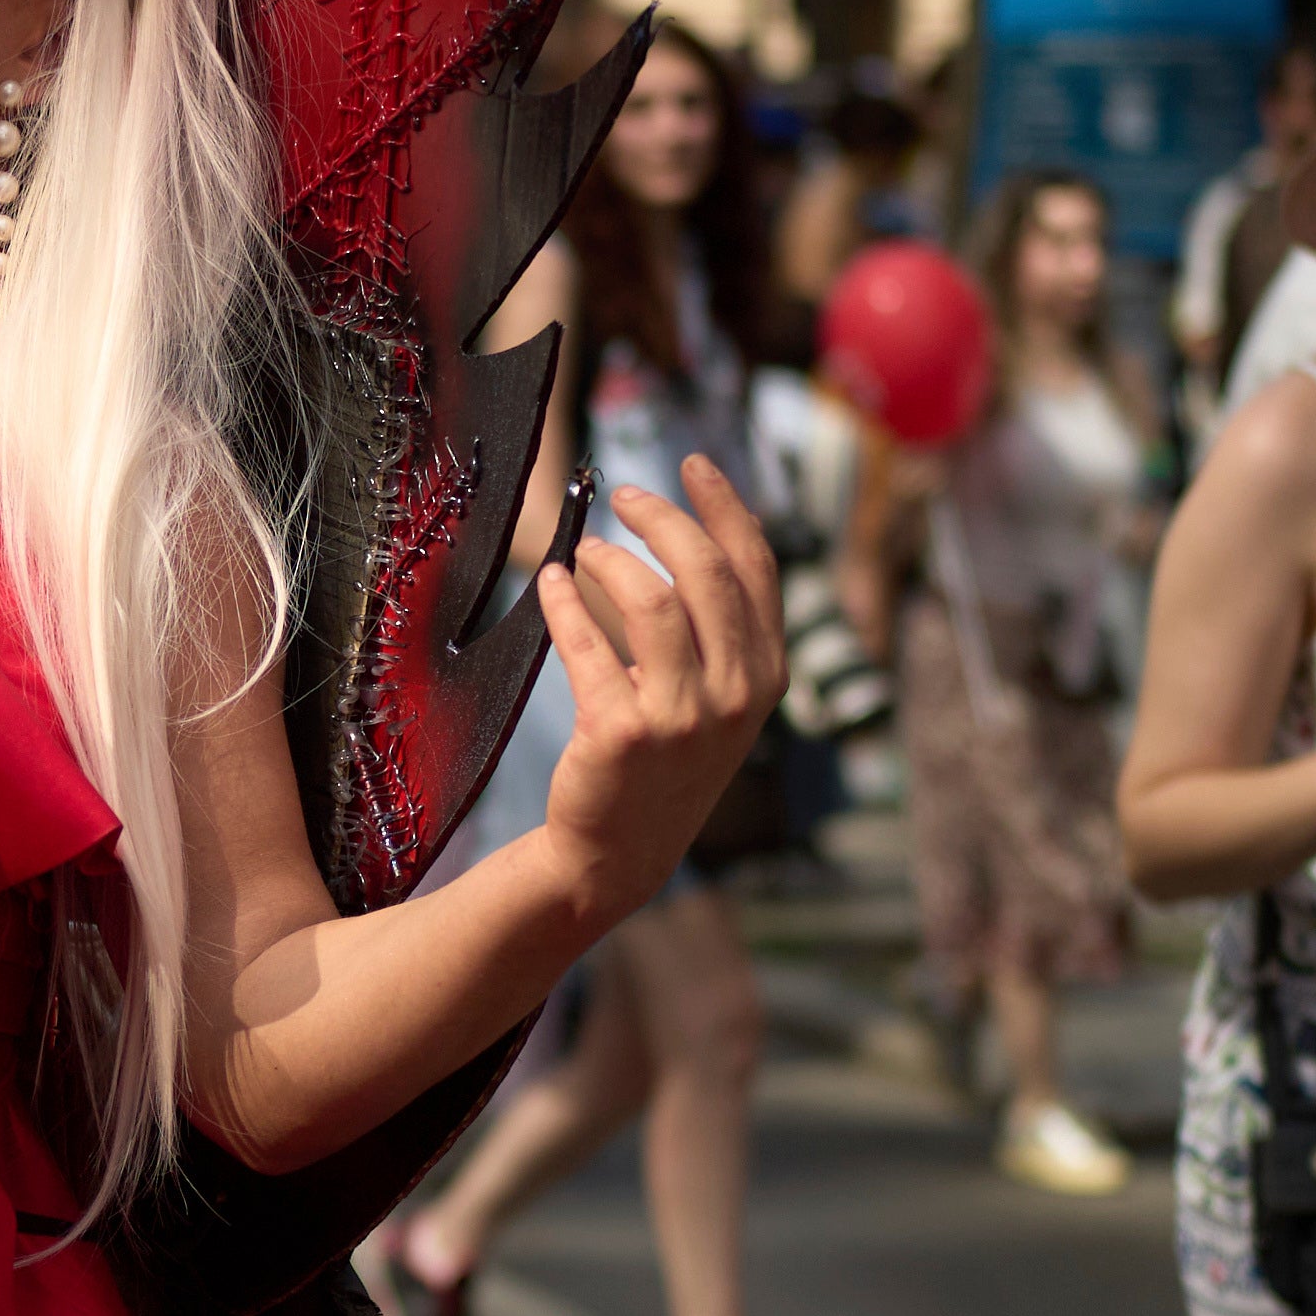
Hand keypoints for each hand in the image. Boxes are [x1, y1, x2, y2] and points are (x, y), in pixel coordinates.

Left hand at [529, 458, 783, 911]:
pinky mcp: (623, 732)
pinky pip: (587, 643)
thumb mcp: (715, 698)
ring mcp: (682, 717)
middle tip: (624, 496)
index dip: (725, 507)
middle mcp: (736, 696)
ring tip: (585, 551)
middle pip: (705, 572)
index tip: (692, 464)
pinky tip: (549, 584)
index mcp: (766, 676)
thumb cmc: (662, 760)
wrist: (619, 851)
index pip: (755, 569)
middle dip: (663, 519)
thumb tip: (701, 529)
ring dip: (612, 560)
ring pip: (653, 600)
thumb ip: (720, 630)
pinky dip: (564, 603)